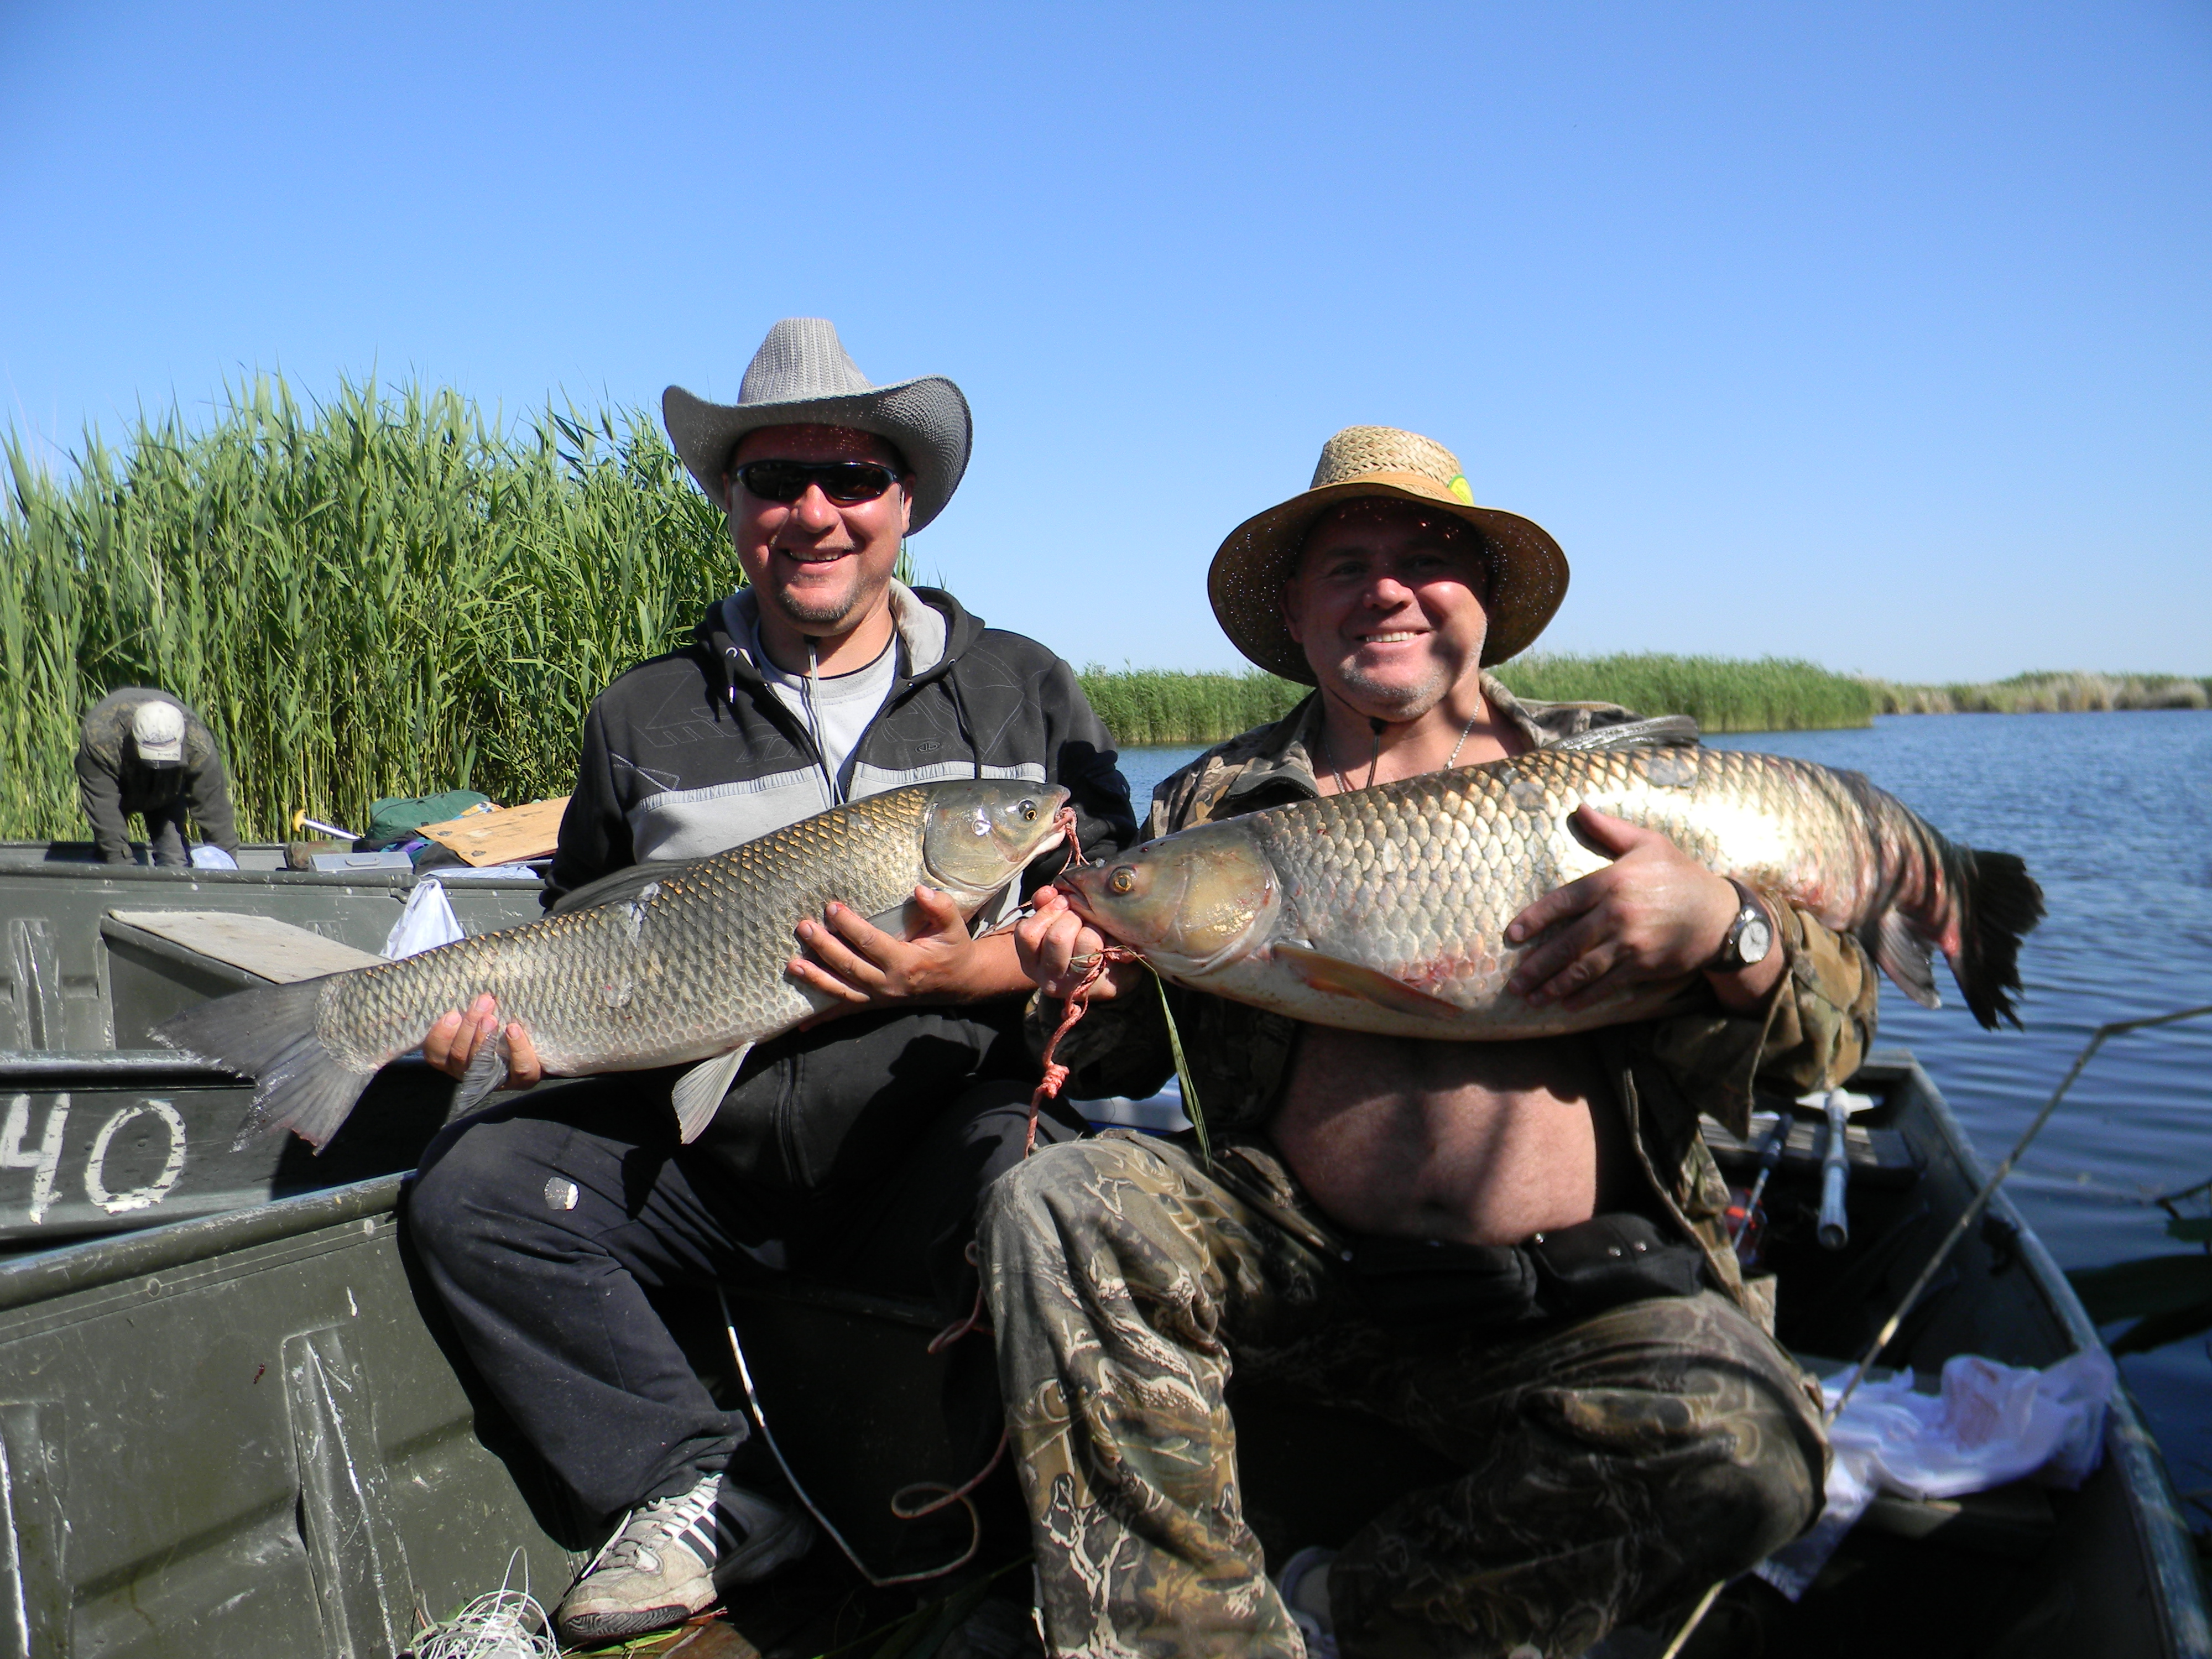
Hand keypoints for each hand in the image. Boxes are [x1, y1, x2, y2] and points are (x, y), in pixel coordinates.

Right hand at [423, 992, 543, 1087]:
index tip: (451, 1014)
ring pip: (482, 1063)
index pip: (435, 1054)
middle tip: (482, 1002)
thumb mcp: (480, 1017)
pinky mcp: (523, 1080)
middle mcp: (471, 1072)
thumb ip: (470, 1009)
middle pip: (460, 1055)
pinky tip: (513, 1029)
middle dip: (468, 1027)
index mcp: (454, 1059)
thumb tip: (467, 983)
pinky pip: (519, 1068)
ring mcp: (496, 1078)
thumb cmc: (502, 1024)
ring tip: (492, 1017)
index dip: (440, 1036)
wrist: (541, 1048)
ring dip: (484, 1038)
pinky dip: (516, 1049)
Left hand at [790, 886, 1018, 1011]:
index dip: (850, 925)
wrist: (958, 983)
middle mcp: (889, 984)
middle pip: (849, 966)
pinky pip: (846, 1011)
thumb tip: (920, 890)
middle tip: (804, 927)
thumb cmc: (952, 949)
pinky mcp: (874, 1005)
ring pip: (842, 990)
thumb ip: (940, 906)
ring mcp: (879, 998)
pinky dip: (823, 1019)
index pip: (870, 942)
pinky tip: (802, 1024)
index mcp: (906, 962)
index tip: (832, 908)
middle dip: (824, 947)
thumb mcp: (954, 926)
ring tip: (793, 964)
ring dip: (815, 978)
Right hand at [1014, 886, 1140, 1003]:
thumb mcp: (1055, 920)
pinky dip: (1107, 937)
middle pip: (1057, 937)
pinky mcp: (1094, 985)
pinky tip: (1107, 938)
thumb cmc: (1075, 941)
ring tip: (1094, 927)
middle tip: (1080, 915)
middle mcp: (1045, 978)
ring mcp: (1069, 985)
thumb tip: (1047, 892)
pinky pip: (1102, 950)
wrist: (1107, 972)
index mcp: (1030, 959)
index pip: (1027, 933)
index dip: (1047, 910)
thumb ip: (1046, 905)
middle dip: (1073, 917)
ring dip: (1092, 927)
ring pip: (1085, 942)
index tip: (1062, 901)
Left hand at [1504, 807, 1766, 1011]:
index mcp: (1612, 881)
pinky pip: (1607, 984)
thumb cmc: (1680, 875)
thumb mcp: (1648, 843)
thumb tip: (1579, 808)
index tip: (1511, 936)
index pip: (1562, 902)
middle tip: (1513, 982)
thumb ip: (1610, 830)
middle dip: (1536, 966)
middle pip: (1566, 943)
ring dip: (1553, 986)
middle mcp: (1616, 913)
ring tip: (1530, 998)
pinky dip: (1584, 997)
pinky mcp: (1643, 965)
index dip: (1534, 919)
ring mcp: (1630, 942)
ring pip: (1582, 969)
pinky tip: (1565, 1005)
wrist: (1720, 914)